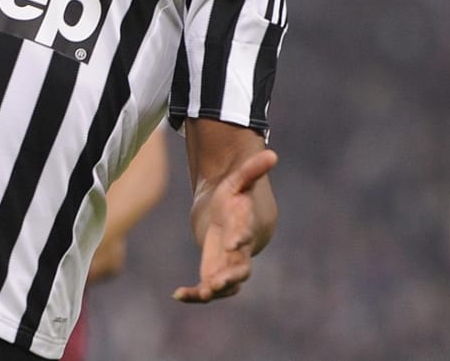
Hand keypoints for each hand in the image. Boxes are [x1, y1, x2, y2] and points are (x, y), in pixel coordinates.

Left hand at [172, 148, 276, 302]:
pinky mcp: (215, 273)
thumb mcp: (239, 180)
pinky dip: (194, 295)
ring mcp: (228, 265)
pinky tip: (177, 294)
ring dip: (214, 291)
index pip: (245, 234)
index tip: (233, 243)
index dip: (240, 238)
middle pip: (241, 269)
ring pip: (226, 285)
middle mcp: (240, 251)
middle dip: (229, 277)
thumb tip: (273, 154)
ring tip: (200, 294)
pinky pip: (208, 290)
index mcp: (245, 228)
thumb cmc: (235, 197)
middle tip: (215, 283)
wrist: (232, 217)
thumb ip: (252, 169)